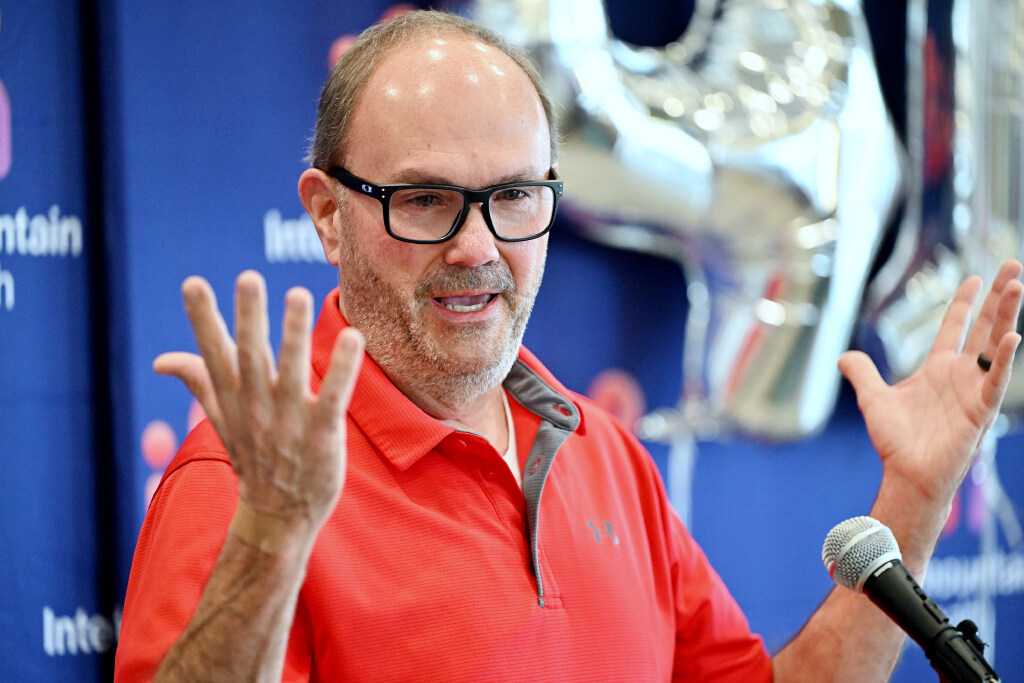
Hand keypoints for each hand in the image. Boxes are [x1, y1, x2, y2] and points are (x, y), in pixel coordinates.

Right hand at [153, 271, 363, 527]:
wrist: (279, 515)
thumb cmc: (254, 456)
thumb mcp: (222, 418)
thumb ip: (199, 381)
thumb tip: (161, 361)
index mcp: (233, 399)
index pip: (213, 354)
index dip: (203, 320)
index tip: (193, 284)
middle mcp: (258, 407)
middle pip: (251, 357)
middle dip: (249, 318)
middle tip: (248, 278)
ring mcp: (290, 421)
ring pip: (292, 372)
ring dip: (294, 334)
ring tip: (298, 294)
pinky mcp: (323, 434)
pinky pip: (333, 398)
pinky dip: (342, 370)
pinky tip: (353, 338)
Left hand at [838, 260, 1021, 554]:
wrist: (906, 474)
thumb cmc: (896, 441)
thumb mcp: (873, 399)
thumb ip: (862, 374)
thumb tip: (843, 357)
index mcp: (938, 369)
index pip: (956, 327)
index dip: (965, 303)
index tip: (976, 278)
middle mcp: (960, 375)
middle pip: (984, 328)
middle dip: (999, 298)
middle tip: (1014, 266)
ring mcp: (974, 390)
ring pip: (996, 346)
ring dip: (1007, 316)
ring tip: (1017, 286)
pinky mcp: (980, 410)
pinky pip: (996, 381)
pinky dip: (1005, 361)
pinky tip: (1014, 338)